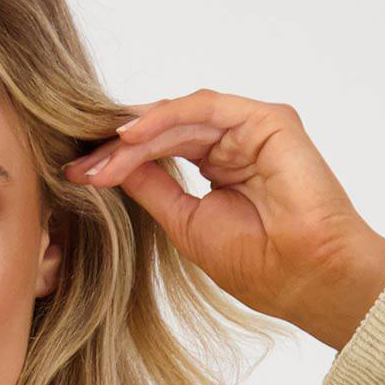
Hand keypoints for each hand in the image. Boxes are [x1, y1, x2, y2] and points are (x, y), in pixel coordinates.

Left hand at [64, 89, 384, 349]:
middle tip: (80, 166)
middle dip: (118, 148)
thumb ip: (154, 188)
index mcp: (219, 168)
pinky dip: (164, 119)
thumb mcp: (186, 224)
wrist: (306, 276)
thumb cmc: (258, 264)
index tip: (78, 176)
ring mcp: (250, 128)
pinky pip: (203, 108)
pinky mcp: (266, 119)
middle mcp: (234, 143)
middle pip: (165, 130)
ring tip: (101, 161)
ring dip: (134, 138)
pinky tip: (132, 136)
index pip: (161, 152)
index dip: (118, 162)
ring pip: (178, 118)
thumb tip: (111, 167)